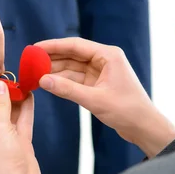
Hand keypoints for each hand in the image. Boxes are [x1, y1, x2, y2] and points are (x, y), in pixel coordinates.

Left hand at [0, 80, 41, 173]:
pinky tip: (29, 97)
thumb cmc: (1, 164)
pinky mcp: (19, 144)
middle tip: (7, 79)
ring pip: (8, 114)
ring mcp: (4, 140)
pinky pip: (21, 122)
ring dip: (14, 101)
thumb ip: (0, 105)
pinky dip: (25, 110)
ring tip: (20, 84)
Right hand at [35, 37, 174, 157]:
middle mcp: (104, 60)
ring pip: (72, 68)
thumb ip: (67, 89)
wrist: (144, 128)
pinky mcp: (98, 84)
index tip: (34, 48)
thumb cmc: (127, 111)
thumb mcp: (95, 100)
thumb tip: (42, 80)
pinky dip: (62, 81)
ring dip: (55, 70)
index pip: (75, 45)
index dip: (53, 46)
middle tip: (30, 61)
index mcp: (108, 55)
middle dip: (51, 58)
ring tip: (34, 73)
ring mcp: (101, 72)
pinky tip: (47, 83)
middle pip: (72, 54)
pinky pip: (76, 79)